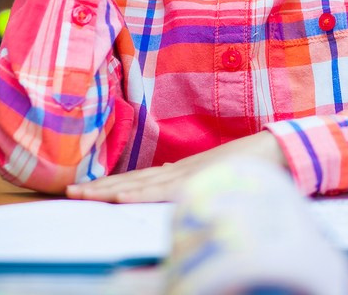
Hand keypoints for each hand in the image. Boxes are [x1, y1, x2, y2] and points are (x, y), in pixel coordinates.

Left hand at [66, 131, 288, 202]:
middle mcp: (179, 171)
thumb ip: (193, 179)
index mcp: (182, 171)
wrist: (279, 149)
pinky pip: (162, 190)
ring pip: (139, 185)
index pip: (139, 180)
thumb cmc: (252, 165)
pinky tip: (119, 197)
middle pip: (131, 181)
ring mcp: (187, 175)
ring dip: (108, 190)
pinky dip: (138, 193)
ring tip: (80, 194)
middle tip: (68, 192)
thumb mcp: (216, 175)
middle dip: (99, 188)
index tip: (85, 189)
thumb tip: (172, 181)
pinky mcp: (197, 181)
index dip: (111, 184)